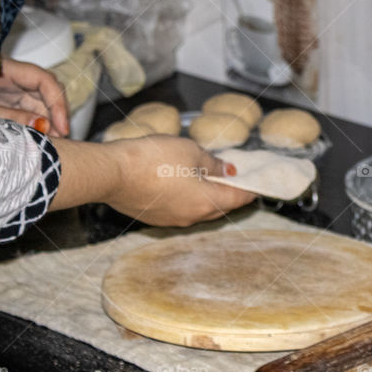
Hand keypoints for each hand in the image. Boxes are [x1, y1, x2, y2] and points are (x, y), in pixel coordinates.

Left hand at [0, 58, 69, 136]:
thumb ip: (7, 117)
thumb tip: (41, 126)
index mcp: (3, 68)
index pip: (42, 79)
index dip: (57, 102)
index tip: (61, 126)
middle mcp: (10, 76)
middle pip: (45, 91)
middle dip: (56, 114)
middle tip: (61, 138)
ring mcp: (9, 88)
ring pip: (39, 102)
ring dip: (48, 121)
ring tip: (52, 142)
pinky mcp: (6, 101)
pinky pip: (28, 111)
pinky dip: (36, 124)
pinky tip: (40, 138)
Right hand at [51, 135, 256, 225]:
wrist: (111, 173)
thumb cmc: (152, 159)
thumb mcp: (191, 151)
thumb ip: (212, 162)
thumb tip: (226, 169)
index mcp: (207, 202)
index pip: (239, 198)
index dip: (251, 189)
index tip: (260, 184)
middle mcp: (192, 217)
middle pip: (220, 206)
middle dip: (230, 193)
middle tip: (236, 178)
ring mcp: (172, 219)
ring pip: (199, 209)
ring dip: (207, 195)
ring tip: (208, 177)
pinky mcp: (154, 217)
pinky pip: (179, 208)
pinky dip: (187, 197)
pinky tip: (182, 182)